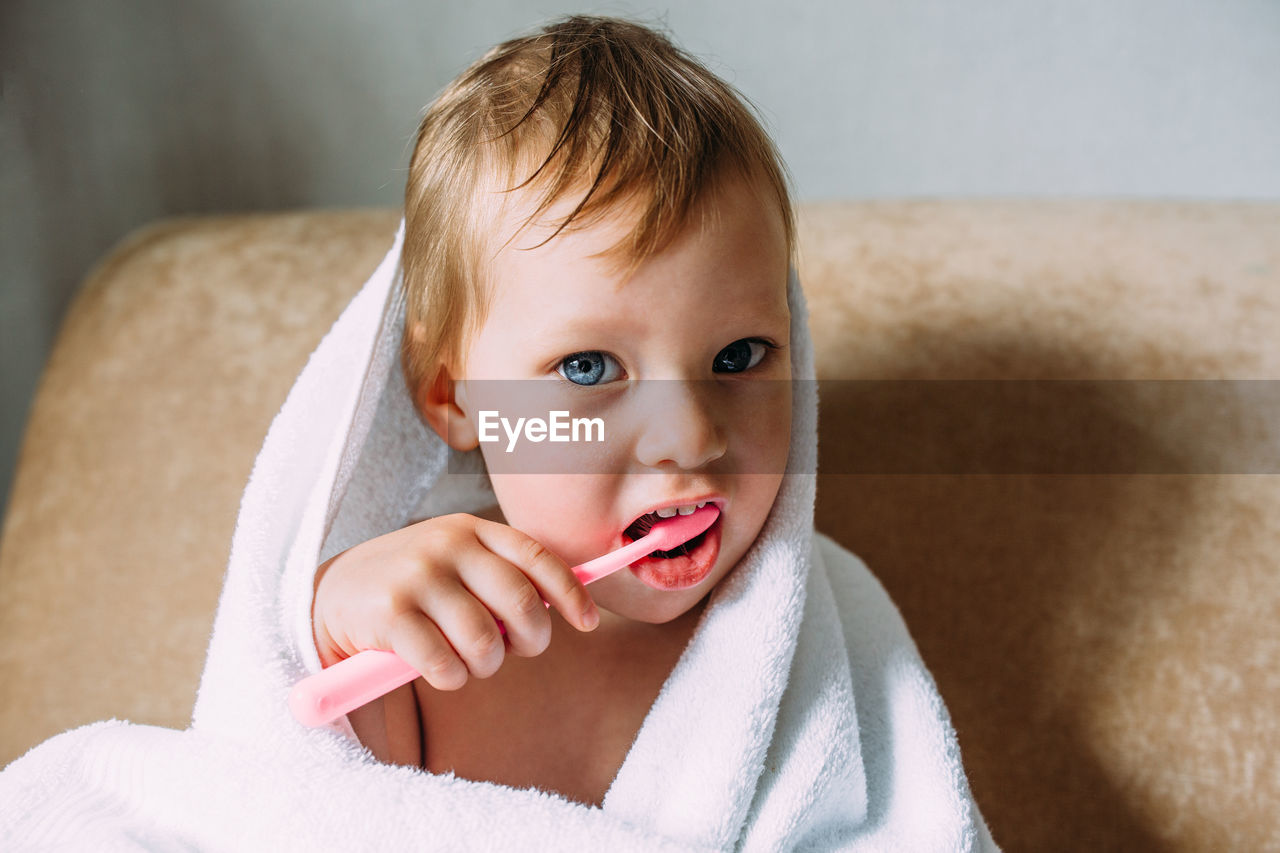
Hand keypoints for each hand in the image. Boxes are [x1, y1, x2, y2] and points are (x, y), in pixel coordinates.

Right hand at [312, 513, 599, 689]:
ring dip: (486, 666)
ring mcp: (416, 578)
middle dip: (531, 639)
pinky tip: (439, 669)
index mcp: (470, 529)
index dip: (571, 593)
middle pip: (521, 603)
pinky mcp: (389, 615)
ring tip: (469, 661)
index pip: (537, 557)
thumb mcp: (456, 561)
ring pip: (485, 642)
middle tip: (517, 650)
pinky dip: (451, 677)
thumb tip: (566, 603)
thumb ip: (502, 574)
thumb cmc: (412, 584)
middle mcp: (446, 546)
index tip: (589, 623)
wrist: (331, 595)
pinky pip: (445, 665)